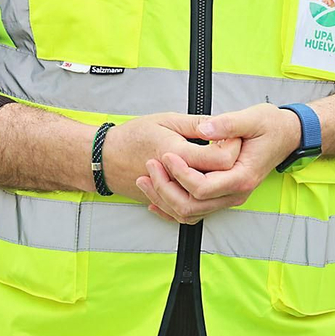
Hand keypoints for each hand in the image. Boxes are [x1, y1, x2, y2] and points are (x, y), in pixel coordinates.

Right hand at [100, 112, 240, 197]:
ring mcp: (166, 195)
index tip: (232, 135)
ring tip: (211, 167)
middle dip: (223, 169)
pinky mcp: (161, 205)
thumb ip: (196, 124)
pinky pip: (181, 214)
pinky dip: (194, 203)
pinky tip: (198, 188)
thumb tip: (221, 127)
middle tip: (225, 151)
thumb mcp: (167, 120)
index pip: (220, 160)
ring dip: (210, 188)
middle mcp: (172, 178)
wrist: (102, 157)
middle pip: (212, 185)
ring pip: (198, 205)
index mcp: (176, 152)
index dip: (232, 147)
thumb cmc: (132, 135)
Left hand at [135, 103, 301, 224]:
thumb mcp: (253, 118)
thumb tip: (206, 128)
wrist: (288, 135)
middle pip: (191, 206)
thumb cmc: (272, 126)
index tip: (166, 156)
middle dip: (165, 188)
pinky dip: (171, 208)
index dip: (180, 174)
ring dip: (164, 198)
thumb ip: (228, 124)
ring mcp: (229, 197)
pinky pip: (193, 212)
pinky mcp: (223, 196)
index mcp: (242, 176)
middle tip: (150, 167)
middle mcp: (236, 193)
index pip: (202, 188)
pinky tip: (155, 198)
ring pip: (189, 213)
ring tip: (147, 178)